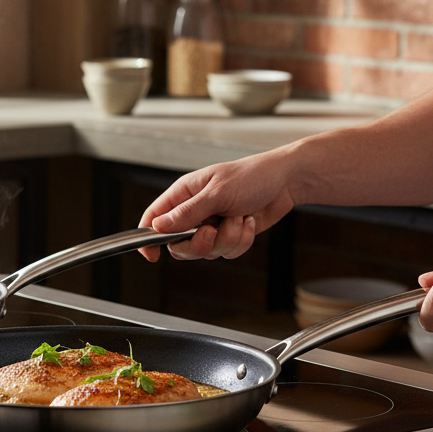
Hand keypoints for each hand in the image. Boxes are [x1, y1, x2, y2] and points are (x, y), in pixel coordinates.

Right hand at [137, 153, 296, 261]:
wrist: (285, 182)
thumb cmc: (251, 176)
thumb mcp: (216, 192)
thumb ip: (187, 212)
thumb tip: (158, 226)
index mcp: (184, 195)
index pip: (154, 218)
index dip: (148, 238)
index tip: (150, 255)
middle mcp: (195, 212)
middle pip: (179, 244)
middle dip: (199, 244)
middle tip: (212, 231)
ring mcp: (212, 225)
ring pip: (206, 252)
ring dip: (227, 238)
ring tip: (239, 217)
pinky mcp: (230, 235)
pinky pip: (228, 252)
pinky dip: (241, 240)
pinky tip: (249, 221)